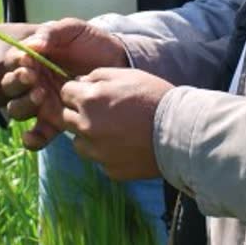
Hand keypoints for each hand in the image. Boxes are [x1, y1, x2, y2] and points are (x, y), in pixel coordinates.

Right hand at [0, 19, 129, 148]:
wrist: (118, 61)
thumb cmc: (92, 42)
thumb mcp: (73, 30)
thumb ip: (51, 33)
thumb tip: (31, 45)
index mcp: (32, 58)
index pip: (12, 62)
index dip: (15, 62)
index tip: (27, 60)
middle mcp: (32, 81)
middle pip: (10, 87)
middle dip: (17, 83)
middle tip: (32, 77)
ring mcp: (42, 101)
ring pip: (19, 109)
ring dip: (24, 105)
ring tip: (41, 96)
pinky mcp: (56, 120)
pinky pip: (38, 134)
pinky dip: (32, 139)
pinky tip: (32, 137)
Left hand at [60, 67, 173, 181]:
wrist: (180, 131)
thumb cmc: (155, 97)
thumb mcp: (127, 74)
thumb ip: (98, 75)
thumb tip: (80, 82)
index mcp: (89, 100)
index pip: (66, 92)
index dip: (78, 91)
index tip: (91, 94)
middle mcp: (87, 127)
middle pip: (67, 118)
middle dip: (80, 113)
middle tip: (104, 112)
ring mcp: (98, 152)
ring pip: (79, 143)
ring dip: (89, 136)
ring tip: (115, 130)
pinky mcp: (110, 170)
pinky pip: (100, 160)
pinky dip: (108, 153)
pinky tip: (127, 145)